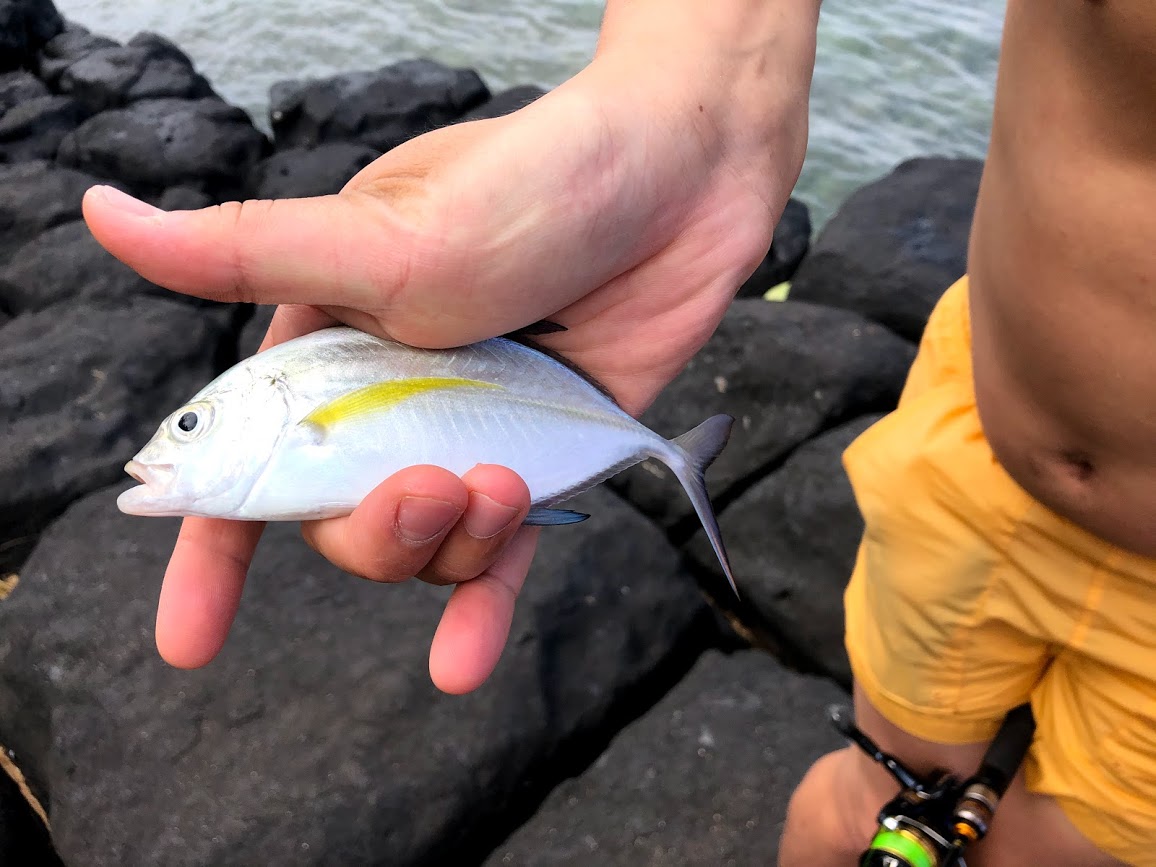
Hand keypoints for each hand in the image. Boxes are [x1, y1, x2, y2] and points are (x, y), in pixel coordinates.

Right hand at [82, 15, 813, 691]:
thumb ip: (249, 255)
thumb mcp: (382, 233)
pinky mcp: (544, 455)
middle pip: (340, 515)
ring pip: (424, 543)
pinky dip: (482, 606)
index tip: (192, 636)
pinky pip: (503, 551)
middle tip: (431, 490)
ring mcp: (471, 430)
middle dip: (371, 531)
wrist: (683, 185)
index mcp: (333, 340)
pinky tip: (462, 665)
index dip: (213, 544)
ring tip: (502, 491)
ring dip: (448, 549)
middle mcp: (394, 393)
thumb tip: (104, 217)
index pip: (253, 454)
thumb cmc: (532, 189)